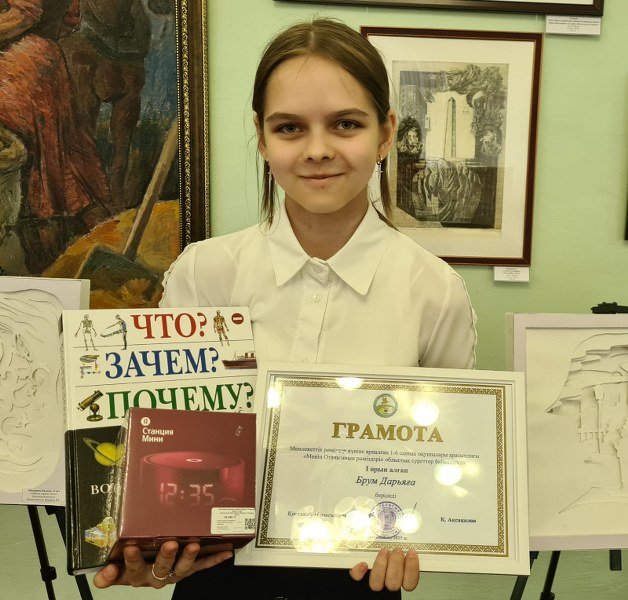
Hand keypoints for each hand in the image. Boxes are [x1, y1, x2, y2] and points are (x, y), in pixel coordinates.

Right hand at [93, 541, 232, 588]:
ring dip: (189, 557)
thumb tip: (102, 574)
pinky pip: (201, 566)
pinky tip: (226, 553)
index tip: (129, 548)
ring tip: (194, 545)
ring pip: (182, 567)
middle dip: (166, 556)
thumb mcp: (116, 572)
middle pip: (161, 567)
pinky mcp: (187, 570)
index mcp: (136, 574)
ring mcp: (173, 573)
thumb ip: (108, 574)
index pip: (131, 568)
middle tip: (170, 543)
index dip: (131, 560)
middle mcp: (156, 576)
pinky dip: (214, 559)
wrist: (145, 578)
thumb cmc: (131, 568)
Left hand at [349, 547, 419, 591]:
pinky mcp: (358, 577)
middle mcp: (387, 583)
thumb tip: (412, 540)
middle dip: (396, 564)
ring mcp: (373, 581)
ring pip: (377, 584)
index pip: (410, 584)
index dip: (412, 568)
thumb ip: (405, 550)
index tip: (412, 552)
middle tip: (397, 549)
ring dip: (381, 565)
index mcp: (400, 579)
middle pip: (393, 583)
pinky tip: (363, 564)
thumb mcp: (400, 551)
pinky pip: (357, 578)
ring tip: (385, 551)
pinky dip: (359, 572)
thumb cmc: (389, 553)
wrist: (370, 560)